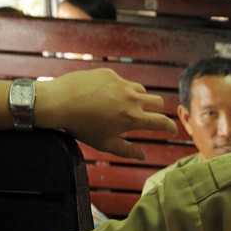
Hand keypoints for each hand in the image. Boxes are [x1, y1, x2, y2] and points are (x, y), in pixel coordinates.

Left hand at [34, 68, 176, 159]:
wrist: (59, 102)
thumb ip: (127, 150)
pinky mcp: (109, 74)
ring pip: (141, 90)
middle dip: (157, 111)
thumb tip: (143, 156)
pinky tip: (106, 96)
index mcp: (133, 119)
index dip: (170, 127)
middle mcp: (131, 99)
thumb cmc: (81, 126)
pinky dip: (120, 89)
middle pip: (158, 102)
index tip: (172, 130)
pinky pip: (122, 82)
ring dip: (139, 99)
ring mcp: (121, 84)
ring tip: (126, 106)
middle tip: (150, 116)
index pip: (162, 122)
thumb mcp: (105, 144)